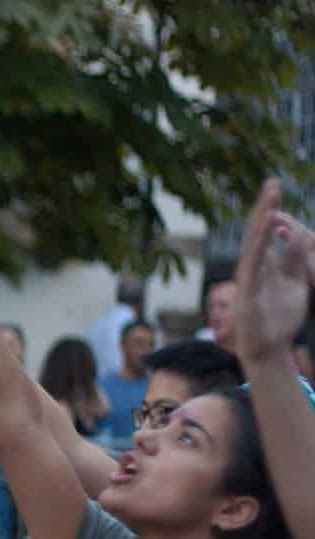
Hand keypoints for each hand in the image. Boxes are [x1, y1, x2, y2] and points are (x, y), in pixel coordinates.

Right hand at [234, 180, 312, 362]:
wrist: (268, 347)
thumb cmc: (281, 317)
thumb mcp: (299, 279)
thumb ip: (298, 256)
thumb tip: (299, 230)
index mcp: (267, 263)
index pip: (268, 231)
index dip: (272, 209)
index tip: (277, 187)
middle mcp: (255, 266)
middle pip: (258, 230)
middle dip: (266, 205)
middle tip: (273, 181)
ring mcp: (250, 276)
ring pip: (255, 241)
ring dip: (263, 217)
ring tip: (271, 195)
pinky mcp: (249, 288)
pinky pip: (255, 260)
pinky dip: (261, 241)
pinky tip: (268, 224)